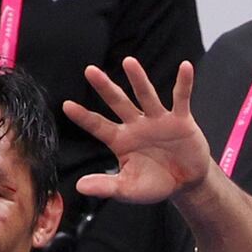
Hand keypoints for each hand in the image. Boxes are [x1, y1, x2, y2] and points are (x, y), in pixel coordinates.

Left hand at [65, 58, 210, 203]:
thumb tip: (79, 187)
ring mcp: (158, 121)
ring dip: (138, 79)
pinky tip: (185, 67)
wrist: (185, 183)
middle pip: (118, 103)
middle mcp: (136, 126)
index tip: (66, 105)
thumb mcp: (127, 189)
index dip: (83, 116)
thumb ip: (105, 186)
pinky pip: (181, 99)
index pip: (97, 126)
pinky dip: (184, 83)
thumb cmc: (153, 184)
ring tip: (128, 62)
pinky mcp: (181, 121)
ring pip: (145, 95)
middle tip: (89, 70)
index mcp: (120, 141)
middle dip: (104, 87)